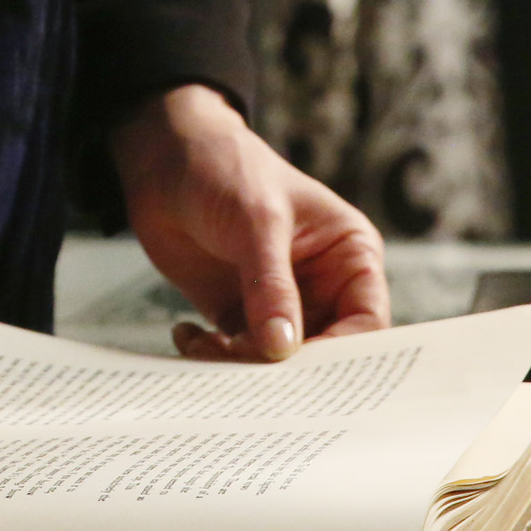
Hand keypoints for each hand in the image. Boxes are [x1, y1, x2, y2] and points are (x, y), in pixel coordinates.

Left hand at [107, 82, 387, 360]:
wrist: (164, 159)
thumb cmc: (226, 168)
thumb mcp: (257, 221)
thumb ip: (271, 286)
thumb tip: (282, 349)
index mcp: (349, 255)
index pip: (367, 320)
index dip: (343, 352)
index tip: (303, 372)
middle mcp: (323, 286)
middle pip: (324, 351)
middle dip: (287, 368)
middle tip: (248, 370)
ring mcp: (280, 303)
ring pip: (277, 361)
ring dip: (243, 365)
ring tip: (207, 346)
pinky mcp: (239, 314)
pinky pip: (237, 355)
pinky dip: (214, 357)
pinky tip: (188, 336)